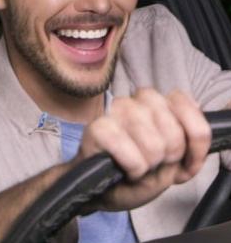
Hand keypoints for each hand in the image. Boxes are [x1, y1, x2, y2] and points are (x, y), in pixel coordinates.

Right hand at [74, 88, 210, 211]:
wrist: (103, 190)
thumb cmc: (138, 172)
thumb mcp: (176, 162)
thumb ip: (191, 141)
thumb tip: (194, 117)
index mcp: (156, 102)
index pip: (185, 105)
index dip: (195, 140)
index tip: (185, 160)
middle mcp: (135, 101)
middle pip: (173, 132)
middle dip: (169, 157)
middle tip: (154, 164)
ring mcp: (114, 111)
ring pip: (154, 144)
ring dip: (149, 166)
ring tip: (138, 167)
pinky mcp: (97, 128)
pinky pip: (132, 155)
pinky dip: (133, 171)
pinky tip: (126, 170)